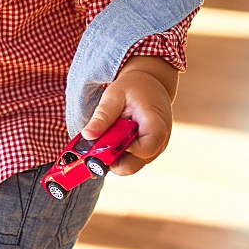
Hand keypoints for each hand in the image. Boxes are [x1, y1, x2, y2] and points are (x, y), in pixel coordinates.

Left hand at [81, 56, 177, 174]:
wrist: (151, 83)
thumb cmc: (134, 87)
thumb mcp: (115, 95)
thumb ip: (103, 116)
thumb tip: (87, 135)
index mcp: (156, 125)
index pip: (143, 150)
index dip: (121, 150)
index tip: (106, 140)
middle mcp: (160, 142)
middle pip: (134, 165)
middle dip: (112, 159)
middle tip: (99, 142)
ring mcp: (156, 149)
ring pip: (130, 166)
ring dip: (114, 156)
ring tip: (110, 134)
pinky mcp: (148, 151)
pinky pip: (131, 161)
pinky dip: (118, 154)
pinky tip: (114, 137)